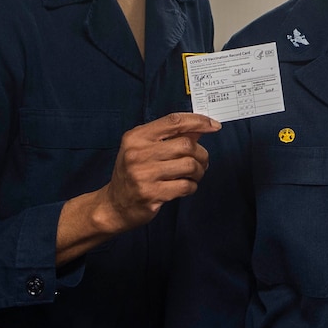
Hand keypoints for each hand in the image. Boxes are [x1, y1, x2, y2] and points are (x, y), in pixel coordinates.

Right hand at [102, 112, 219, 231]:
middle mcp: (138, 153)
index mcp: (137, 137)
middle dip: (201, 154)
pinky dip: (192, 186)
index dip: (198, 121)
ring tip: (194, 175)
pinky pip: (185, 185)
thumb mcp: (144, 149)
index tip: (214, 125)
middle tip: (201, 161)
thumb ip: (170, 137)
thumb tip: (200, 128)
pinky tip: (186, 186)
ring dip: (199, 171)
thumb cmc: (133, 173)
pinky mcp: (151, 194)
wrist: (114, 206)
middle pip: (186, 145)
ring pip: (189, 165)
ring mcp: (144, 174)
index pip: (174, 121)